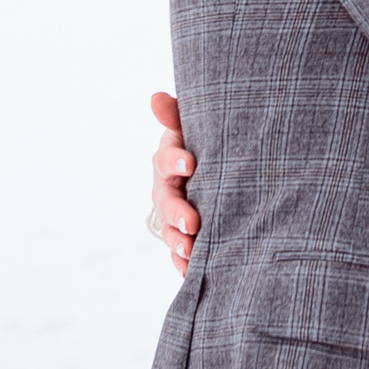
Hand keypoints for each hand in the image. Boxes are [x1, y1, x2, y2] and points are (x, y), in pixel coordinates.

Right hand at [146, 91, 199, 274]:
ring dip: (178, 242)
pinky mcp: (183, 235)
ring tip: (191, 250)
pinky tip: (190, 271)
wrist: (211, 170)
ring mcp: (172, 214)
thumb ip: (176, 115)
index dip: (175, 160)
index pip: (166, 159)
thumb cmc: (204, 142)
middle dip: (176, 212)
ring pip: (170, 230)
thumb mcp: (193, 127)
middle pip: (165, 201)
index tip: (190, 163)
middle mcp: (166, 188)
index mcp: (169, 159)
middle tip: (191, 222)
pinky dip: (183, 262)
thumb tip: (156, 96)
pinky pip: (180, 252)